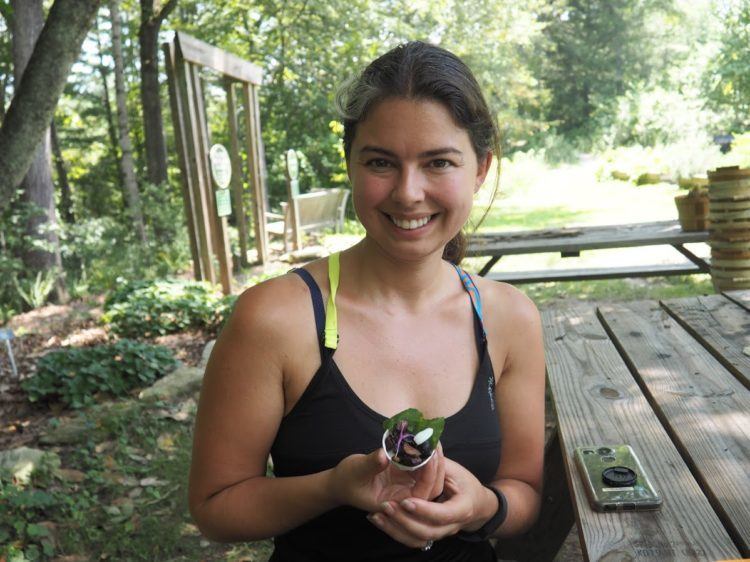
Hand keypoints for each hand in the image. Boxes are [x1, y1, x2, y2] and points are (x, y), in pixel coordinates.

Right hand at [331, 443, 444, 512]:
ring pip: (428, 474)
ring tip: (432, 436)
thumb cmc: (347, 480)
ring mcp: (406, 485)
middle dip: (436, 465)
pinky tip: (424, 437)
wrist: (341, 481)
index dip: (429, 476)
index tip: (431, 456)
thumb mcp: (356, 471)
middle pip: (431, 486)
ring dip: (432, 456)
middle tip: (435, 442)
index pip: (421, 495)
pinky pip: (420, 463)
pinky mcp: (405, 473)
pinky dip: (422, 451)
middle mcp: (405, 497)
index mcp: (396, 505)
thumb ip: (371, 465)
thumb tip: (384, 454)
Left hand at [367, 456, 495, 548]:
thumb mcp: (454, 470)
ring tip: (376, 515)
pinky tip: (377, 519)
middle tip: (386, 506)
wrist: (476, 503)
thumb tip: (422, 445)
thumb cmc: (465, 482)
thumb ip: (437, 462)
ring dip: (395, 529)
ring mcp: (440, 533)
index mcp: (462, 508)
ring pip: (416, 539)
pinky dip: (394, 531)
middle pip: (427, 532)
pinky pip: (411, 539)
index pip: (443, 514)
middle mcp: (451, 525)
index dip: (425, 510)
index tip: (406, 501)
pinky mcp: (429, 533)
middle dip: (404, 521)